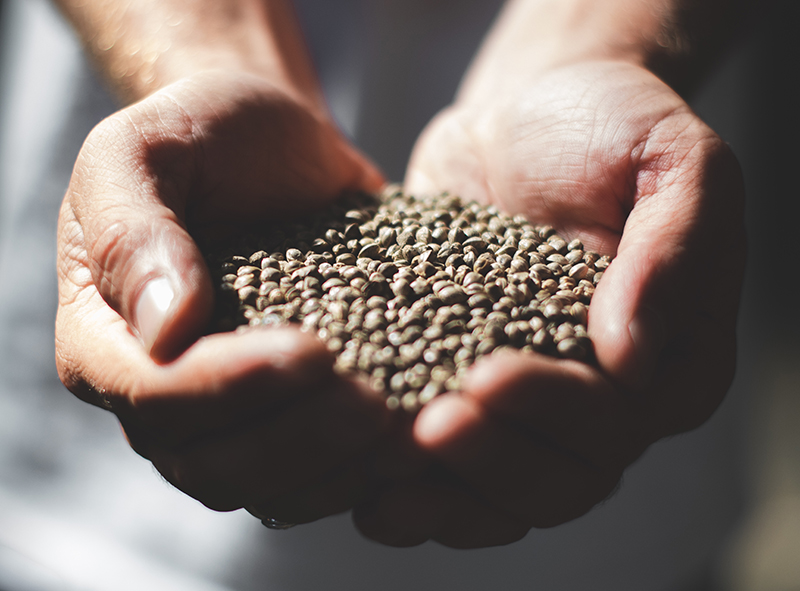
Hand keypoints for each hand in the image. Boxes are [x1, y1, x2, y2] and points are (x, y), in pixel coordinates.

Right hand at [56, 71, 391, 523]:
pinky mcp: (286, 413)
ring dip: (335, 467)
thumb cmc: (204, 134)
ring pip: (267, 485)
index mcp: (105, 337)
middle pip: (212, 461)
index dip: (228, 388)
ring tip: (402, 427)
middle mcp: (160, 393)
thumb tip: (165, 333)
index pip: (153, 395)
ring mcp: (227, 412)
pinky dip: (361, 466)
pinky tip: (412, 437)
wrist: (273, 145)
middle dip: (297, 439)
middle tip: (374, 403)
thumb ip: (132, 231)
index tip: (312, 351)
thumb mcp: (144, 150)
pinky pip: (314, 470)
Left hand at [353, 61, 745, 546]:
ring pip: (501, 490)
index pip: (617, 420)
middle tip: (430, 426)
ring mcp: (530, 402)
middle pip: (559, 476)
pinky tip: (361, 490)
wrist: (525, 116)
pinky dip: (413, 485)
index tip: (486, 375)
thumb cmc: (606, 128)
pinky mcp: (464, 385)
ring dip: (446, 498)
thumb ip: (674, 251)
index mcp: (666, 360)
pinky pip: (448, 462)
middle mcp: (602, 399)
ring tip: (382, 492)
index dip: (554, 411)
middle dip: (492, 461)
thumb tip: (632, 357)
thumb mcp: (670, 160)